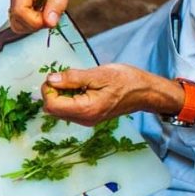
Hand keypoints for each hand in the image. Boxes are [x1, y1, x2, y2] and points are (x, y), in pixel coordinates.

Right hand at [10, 0, 85, 33]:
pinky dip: (36, 20)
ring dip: (35, 23)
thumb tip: (49, 22)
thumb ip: (57, 4)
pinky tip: (46, 11)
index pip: (18, 11)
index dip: (34, 21)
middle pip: (16, 19)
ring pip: (18, 22)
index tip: (49, 20)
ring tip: (50, 12)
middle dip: (34, 23)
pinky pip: (24, 18)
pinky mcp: (23, 1)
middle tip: (51, 16)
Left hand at [39, 64, 180, 126]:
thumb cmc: (127, 81)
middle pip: (52, 109)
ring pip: (59, 110)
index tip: (57, 76)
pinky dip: (69, 97)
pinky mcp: (88, 117)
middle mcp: (84, 119)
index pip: (51, 105)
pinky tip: (81, 88)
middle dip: (53, 92)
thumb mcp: (99, 74)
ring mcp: (86, 120)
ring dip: (61, 94)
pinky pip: (69, 109)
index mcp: (86, 110)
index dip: (48, 89)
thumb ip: (73, 78)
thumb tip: (51, 80)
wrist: (146, 92)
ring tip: (78, 82)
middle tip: (66, 77)